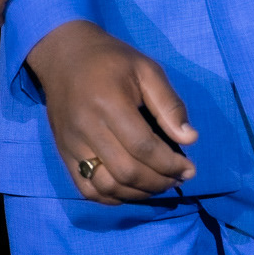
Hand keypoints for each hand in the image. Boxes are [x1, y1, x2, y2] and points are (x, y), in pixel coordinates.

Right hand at [30, 20, 198, 204]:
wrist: (64, 56)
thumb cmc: (111, 60)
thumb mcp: (146, 69)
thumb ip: (169, 104)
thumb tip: (190, 139)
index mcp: (109, 103)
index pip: (143, 147)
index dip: (169, 164)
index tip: (189, 169)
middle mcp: (87, 128)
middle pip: (126, 171)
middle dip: (158, 182)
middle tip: (178, 179)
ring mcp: (71, 144)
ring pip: (106, 186)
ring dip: (138, 194)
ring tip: (158, 185)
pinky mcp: (63, 153)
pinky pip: (87, 189)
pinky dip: (112, 197)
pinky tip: (132, 190)